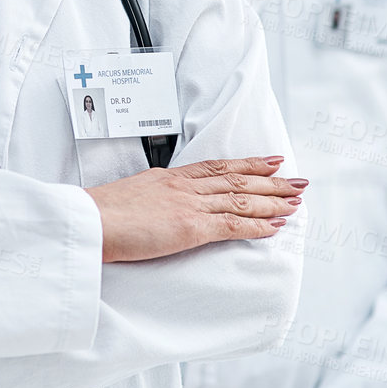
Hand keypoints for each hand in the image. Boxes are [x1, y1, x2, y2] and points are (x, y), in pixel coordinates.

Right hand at [84, 157, 303, 262]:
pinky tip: (275, 226)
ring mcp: (189, 204)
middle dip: (271, 181)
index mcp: (170, 177)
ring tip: (296, 201)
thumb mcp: (130, 196)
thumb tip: (160, 206)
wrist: (89, 221)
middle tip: (297, 182)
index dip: (248, 164)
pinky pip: (233, 224)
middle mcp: (184, 186)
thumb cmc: (100, 214)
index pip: (218, 167)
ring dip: (273, 201)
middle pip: (237, 180)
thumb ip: (151, 198)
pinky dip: (258, 225)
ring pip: (241, 199)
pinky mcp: (191, 227)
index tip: (271, 161)